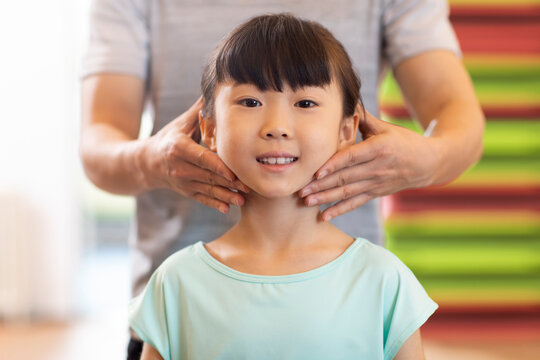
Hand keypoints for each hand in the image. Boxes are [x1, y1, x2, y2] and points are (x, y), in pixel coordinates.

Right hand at [138, 97, 248, 212]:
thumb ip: (199, 111)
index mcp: (179, 148)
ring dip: (226, 196)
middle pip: (208, 176)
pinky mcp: (185, 191)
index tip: (234, 173)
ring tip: (243, 200)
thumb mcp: (181, 123)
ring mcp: (182, 182)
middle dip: (229, 183)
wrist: (147, 162)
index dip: (218, 167)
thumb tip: (216, 89)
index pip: (202, 158)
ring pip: (207, 190)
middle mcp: (180, 167)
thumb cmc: (169, 138)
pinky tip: (227, 208)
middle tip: (249, 186)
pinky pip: (201, 199)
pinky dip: (214, 204)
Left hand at [299, 111, 438, 220]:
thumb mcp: (386, 127)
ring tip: (307, 202)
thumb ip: (364, 118)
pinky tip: (324, 216)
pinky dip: (339, 210)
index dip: (333, 165)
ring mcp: (376, 183)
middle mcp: (377, 168)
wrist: (428, 163)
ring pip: (347, 192)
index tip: (316, 173)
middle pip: (345, 177)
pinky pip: (355, 203)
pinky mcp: (376, 193)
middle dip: (321, 186)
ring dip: (326, 199)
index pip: (351, 158)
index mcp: (378, 148)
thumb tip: (345, 102)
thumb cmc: (403, 141)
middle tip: (301, 190)